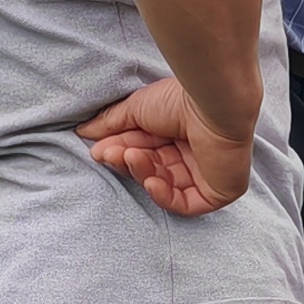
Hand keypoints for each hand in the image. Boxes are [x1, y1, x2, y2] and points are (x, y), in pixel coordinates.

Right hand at [79, 76, 252, 217]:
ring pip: (166, 187)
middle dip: (129, 163)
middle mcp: (193, 154)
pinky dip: (164, 195)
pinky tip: (151, 180)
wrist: (212, 102)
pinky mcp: (220, 191)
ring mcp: (207, 174)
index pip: (144, 152)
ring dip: (143, 174)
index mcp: (177, 134)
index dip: (121, 153)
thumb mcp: (136, 109)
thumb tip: (83, 132)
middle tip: (111, 154)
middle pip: (152, 170)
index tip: (99, 149)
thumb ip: (111, 124)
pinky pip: (186, 204)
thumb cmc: (179, 99)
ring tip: (132, 157)